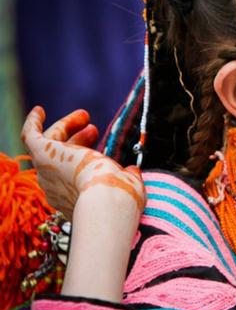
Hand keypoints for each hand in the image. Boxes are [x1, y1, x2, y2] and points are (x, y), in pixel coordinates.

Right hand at [21, 106, 145, 301]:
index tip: (96, 141)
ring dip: (66, 127)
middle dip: (77, 140)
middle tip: (93, 128)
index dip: (85, 154)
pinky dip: (33, 122)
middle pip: (61, 157)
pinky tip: (40, 110)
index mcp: (73, 198)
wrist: (106, 200)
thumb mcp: (128, 186)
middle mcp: (55, 187)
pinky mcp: (42, 155)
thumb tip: (132, 169)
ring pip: (51, 143)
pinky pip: (30, 136)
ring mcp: (47, 170)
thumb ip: (127, 177)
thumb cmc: (121, 197)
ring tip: (84, 115)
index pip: (74, 173)